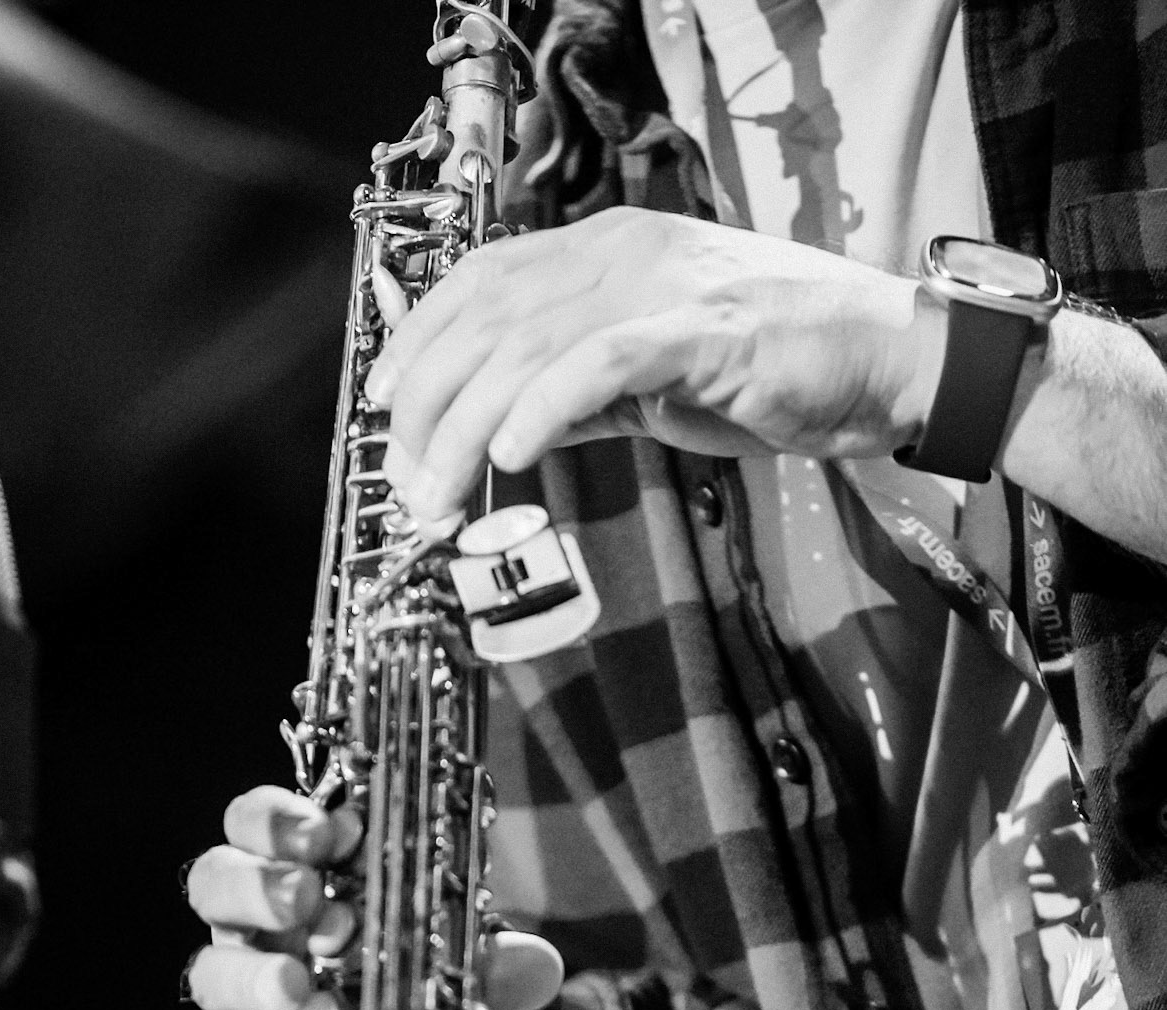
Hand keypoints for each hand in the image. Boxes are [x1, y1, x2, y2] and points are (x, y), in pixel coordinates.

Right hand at [185, 782, 564, 1009]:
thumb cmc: (427, 981)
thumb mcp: (468, 967)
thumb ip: (498, 963)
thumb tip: (538, 965)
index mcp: (301, 876)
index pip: (256, 824)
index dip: (276, 819)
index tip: (327, 832)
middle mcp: (259, 929)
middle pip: (216, 884)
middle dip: (255, 883)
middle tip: (305, 897)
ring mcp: (246, 999)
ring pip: (212, 975)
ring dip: (250, 978)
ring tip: (296, 989)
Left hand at [364, 206, 944, 524]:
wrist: (889, 364)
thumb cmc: (780, 373)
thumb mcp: (655, 387)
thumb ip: (582, 398)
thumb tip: (505, 431)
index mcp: (610, 252)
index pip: (483, 280)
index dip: (420, 339)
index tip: (383, 405)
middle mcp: (626, 254)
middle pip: (489, 318)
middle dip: (428, 406)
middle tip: (406, 483)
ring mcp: (665, 288)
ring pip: (529, 347)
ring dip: (468, 430)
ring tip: (441, 494)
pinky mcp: (704, 334)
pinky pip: (602, 364)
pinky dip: (544, 408)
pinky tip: (510, 454)